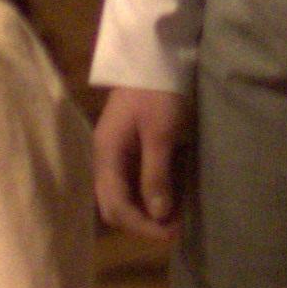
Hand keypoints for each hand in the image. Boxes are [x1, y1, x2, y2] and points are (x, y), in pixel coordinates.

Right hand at [93, 85, 189, 235]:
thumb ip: (156, 174)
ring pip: (128, 195)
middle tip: (176, 228)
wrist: (158, 54)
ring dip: (151, 210)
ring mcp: (119, 153)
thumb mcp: (161, 133)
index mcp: (107, 155)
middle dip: (144, 222)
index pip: (115, 206)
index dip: (142, 226)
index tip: (171, 233)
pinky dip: (156, 193)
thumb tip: (158, 214)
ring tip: (179, 216)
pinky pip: (139, 180)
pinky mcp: (134, 147)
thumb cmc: (159, 91)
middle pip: (117, 205)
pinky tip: (176, 195)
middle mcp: (108, 158)